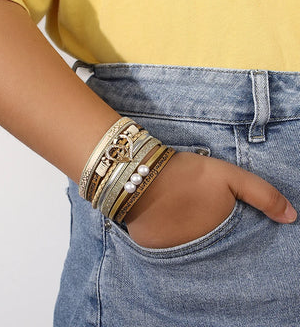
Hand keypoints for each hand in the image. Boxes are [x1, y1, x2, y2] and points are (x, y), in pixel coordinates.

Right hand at [124, 152, 296, 247]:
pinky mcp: (152, 248)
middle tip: (194, 209)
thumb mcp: (230, 176)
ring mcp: (174, 252)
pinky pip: (166, 245)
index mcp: (221, 235)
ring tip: (179, 211)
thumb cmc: (188, 175)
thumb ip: (263, 195)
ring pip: (188, 246)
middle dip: (208, 231)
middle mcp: (200, 250)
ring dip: (187, 233)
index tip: (217, 212)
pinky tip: (164, 216)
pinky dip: (167, 234)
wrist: (143, 175)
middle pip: (211, 245)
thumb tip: (291, 218)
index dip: (228, 226)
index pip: (234, 241)